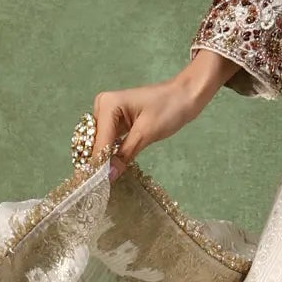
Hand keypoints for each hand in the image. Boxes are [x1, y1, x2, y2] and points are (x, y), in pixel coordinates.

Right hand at [77, 51, 230, 177]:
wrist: (186, 95)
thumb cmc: (169, 108)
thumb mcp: (147, 133)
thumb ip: (125, 154)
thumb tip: (108, 177)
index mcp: (107, 104)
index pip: (99, 141)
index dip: (98, 164)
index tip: (97, 186)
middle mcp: (103, 106)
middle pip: (95, 141)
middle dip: (98, 162)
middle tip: (100, 186)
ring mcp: (109, 113)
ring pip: (101, 142)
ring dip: (103, 159)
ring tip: (104, 182)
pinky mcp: (117, 121)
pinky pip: (110, 140)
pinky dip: (112, 153)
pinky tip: (113, 168)